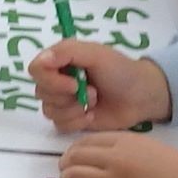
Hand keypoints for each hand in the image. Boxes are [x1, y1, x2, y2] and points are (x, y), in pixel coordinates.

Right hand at [30, 42, 170, 131]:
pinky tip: (92, 116)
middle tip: (92, 92)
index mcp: (61, 60)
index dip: (50, 80)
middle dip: (67, 96)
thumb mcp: (96, 54)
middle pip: (40, 92)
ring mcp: (63, 101)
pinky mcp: (70, 120)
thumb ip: (67, 52)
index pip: (36, 69)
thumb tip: (41, 61)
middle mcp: (58, 80)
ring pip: (49, 111)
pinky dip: (76, 122)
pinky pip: (59, 125)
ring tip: (94, 103)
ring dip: (73, 109)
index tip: (73, 84)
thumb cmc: (121, 71)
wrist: (141, 97)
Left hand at [57, 134, 177, 177]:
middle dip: (66, 165)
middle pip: (74, 157)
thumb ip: (126, 148)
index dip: (75, 150)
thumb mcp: (151, 147)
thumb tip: (104, 156)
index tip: (74, 158)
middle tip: (68, 174)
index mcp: (125, 141)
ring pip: (73, 177)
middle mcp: (114, 158)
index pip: (86, 140)